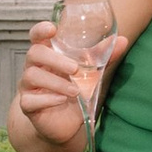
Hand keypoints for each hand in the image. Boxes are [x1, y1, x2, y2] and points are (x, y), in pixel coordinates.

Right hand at [13, 18, 127, 151]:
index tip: (52, 29)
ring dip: (56, 82)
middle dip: (54, 59)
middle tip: (75, 69)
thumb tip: (123, 40)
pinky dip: (47, 99)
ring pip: (31, 76)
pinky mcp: (28, 106)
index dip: (40, 30)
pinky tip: (62, 100)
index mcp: (48, 55)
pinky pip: (29, 100)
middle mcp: (34, 67)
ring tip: (76, 91)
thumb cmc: (76, 90)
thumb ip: (104, 57)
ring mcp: (28, 87)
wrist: (65, 123)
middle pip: (34, 53)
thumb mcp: (92, 73)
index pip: (36, 36)